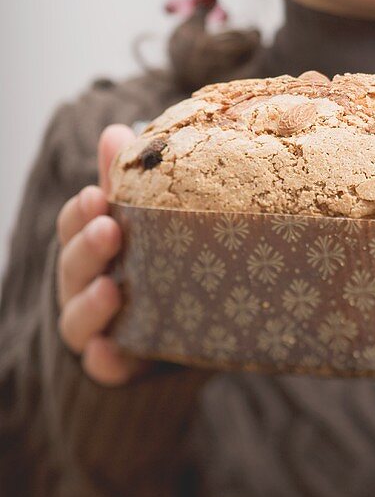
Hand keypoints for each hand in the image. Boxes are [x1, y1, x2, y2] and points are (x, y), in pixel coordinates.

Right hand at [56, 123, 154, 386]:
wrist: (179, 331)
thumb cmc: (156, 259)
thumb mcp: (144, 219)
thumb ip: (127, 181)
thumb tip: (115, 131)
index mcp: (89, 244)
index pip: (74, 223)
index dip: (81, 211)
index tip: (97, 196)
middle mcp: (84, 284)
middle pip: (73, 266)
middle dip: (87, 247)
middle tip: (109, 229)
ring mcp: (96, 326)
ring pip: (78, 316)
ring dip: (91, 302)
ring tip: (111, 289)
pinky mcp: (118, 364)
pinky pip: (104, 366)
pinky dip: (103, 358)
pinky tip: (108, 348)